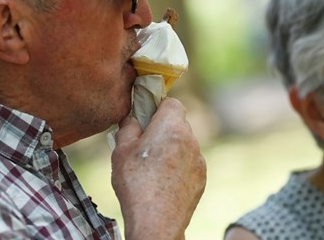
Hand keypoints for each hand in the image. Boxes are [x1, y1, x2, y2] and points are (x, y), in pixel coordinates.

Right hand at [112, 98, 206, 239]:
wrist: (157, 220)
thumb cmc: (136, 183)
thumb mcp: (121, 150)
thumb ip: (128, 127)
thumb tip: (133, 118)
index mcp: (172, 126)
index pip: (171, 103)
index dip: (158, 107)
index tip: (146, 118)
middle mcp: (191, 139)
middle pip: (178, 124)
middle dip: (163, 129)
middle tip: (144, 145)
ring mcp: (199, 159)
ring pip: (184, 144)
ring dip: (172, 149)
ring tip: (152, 168)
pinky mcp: (202, 177)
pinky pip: (189, 163)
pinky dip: (178, 167)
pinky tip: (163, 182)